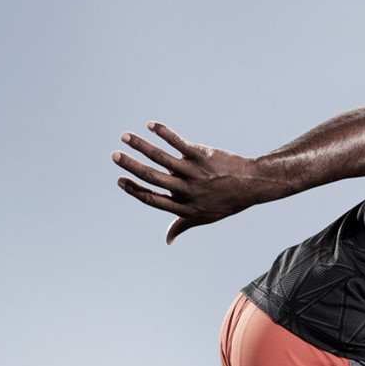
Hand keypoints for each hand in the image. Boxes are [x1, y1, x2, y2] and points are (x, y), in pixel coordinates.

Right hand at [112, 123, 280, 243]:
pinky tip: (150, 125)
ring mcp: (193, 172)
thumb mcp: (204, 218)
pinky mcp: (201, 155)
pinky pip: (178, 142)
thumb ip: (182, 225)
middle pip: (152, 177)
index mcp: (183, 206)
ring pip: (161, 158)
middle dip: (131, 166)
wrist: (250, 184)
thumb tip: (168, 240)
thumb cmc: (225, 202)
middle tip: (114, 156)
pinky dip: (164, 133)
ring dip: (141, 146)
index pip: (153, 199)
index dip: (135, 191)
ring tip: (125, 136)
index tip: (120, 180)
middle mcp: (186, 190)